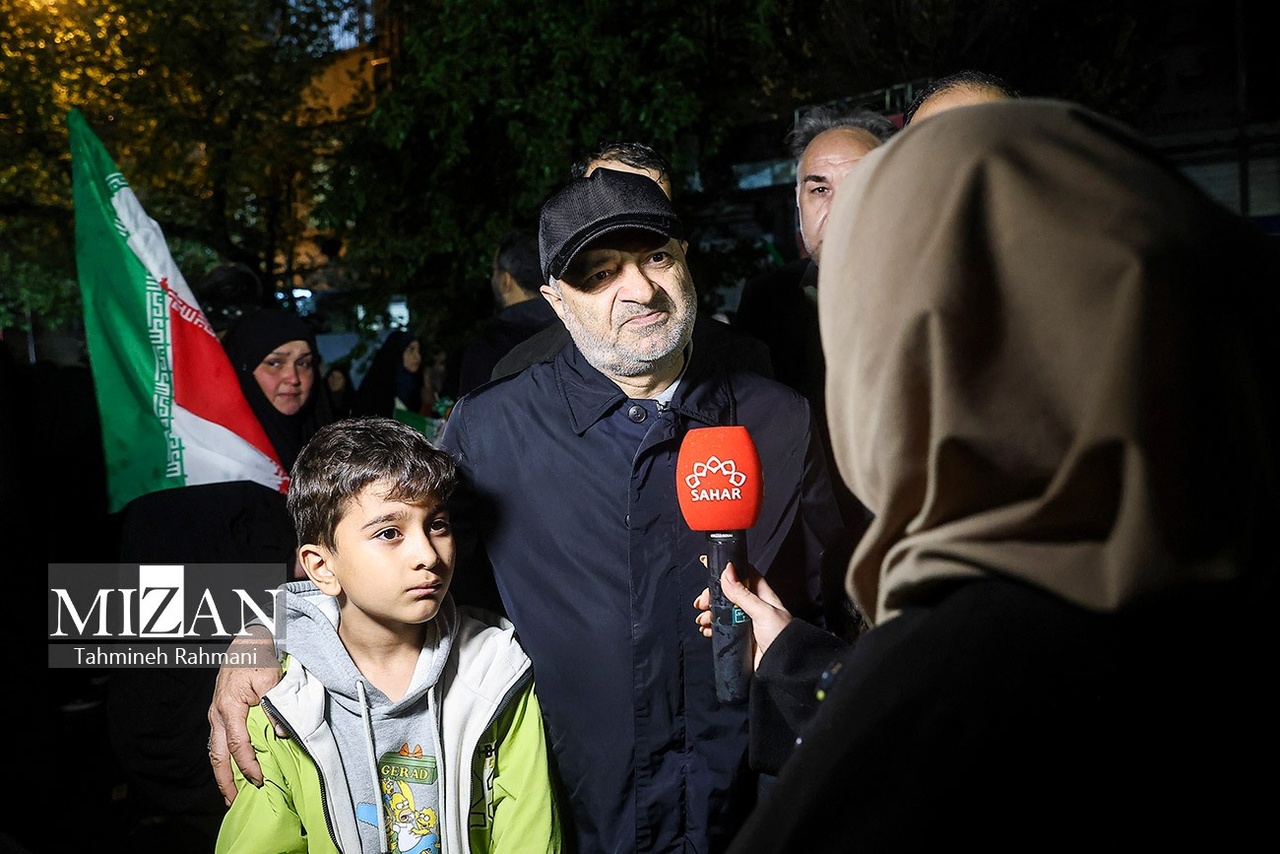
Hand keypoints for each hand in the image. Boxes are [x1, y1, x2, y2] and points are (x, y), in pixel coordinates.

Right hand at [207, 624, 284, 804]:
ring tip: (230, 793)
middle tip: (233, 801)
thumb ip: (275, 707)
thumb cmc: (258, 657)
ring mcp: (215, 714)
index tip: (259, 780)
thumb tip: (281, 734)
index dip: (247, 765)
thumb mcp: (271, 679)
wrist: (244, 641)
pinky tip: (231, 769)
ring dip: (221, 772)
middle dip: (224, 780)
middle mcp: (217, 713)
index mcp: (229, 706)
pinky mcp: (219, 712)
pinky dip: (223, 758)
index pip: (236, 744)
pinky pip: (218, 740)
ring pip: (213, 750)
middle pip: (216, 754)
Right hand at [694, 561, 792, 669]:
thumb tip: (728, 571)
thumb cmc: (782, 637)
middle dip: (713, 595)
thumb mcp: (762, 612)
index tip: (708, 564)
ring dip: (709, 612)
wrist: (783, 668)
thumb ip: (743, 594)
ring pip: (722, 611)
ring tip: (703, 619)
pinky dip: (711, 627)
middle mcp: (753, 607)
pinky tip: (706, 629)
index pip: (743, 574)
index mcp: (762, 595)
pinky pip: (722, 628)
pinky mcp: (740, 637)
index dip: (727, 569)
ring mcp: (745, 622)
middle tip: (703, 602)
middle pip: (728, 593)